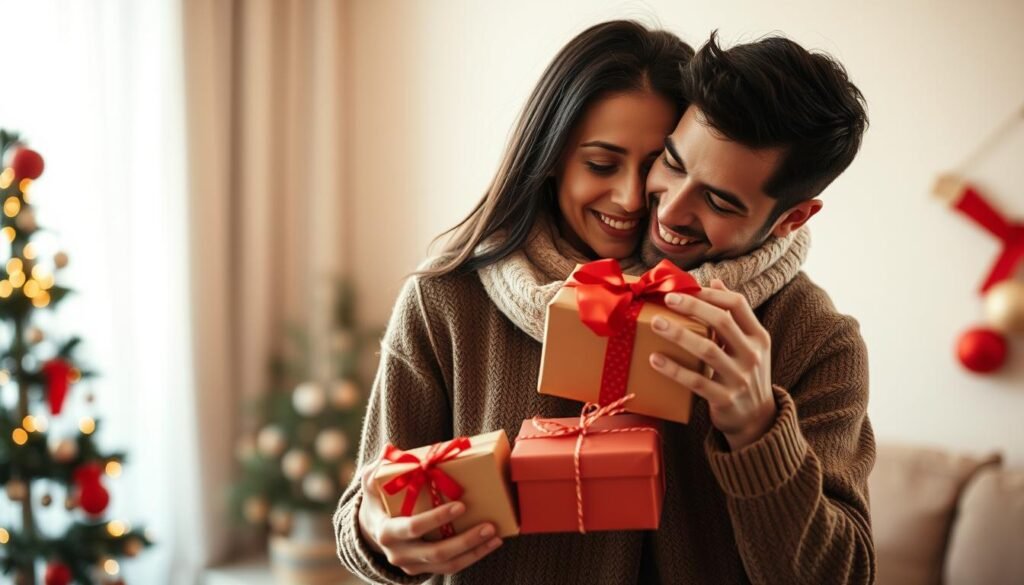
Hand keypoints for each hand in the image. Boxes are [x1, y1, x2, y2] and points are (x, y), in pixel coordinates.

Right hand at [356, 457, 502, 575]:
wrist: (373, 529)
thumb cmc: (379, 500)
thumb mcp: (372, 484)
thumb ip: (377, 469)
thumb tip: (388, 451)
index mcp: (386, 531)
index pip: (413, 527)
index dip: (437, 519)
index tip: (461, 505)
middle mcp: (398, 553)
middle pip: (435, 553)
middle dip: (465, 541)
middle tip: (489, 526)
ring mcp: (411, 565)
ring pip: (447, 564)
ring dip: (474, 551)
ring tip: (495, 536)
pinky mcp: (423, 569)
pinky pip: (450, 567)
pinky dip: (472, 557)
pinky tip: (489, 544)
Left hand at [648, 278, 776, 450]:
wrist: (757, 420)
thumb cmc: (745, 373)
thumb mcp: (749, 344)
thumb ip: (734, 315)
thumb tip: (715, 281)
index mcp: (758, 337)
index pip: (738, 304)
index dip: (711, 293)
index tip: (687, 287)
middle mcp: (752, 355)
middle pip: (722, 322)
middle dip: (693, 306)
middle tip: (668, 298)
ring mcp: (739, 378)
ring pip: (707, 350)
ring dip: (679, 334)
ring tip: (656, 322)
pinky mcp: (724, 399)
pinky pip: (696, 381)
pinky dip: (674, 369)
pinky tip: (655, 359)